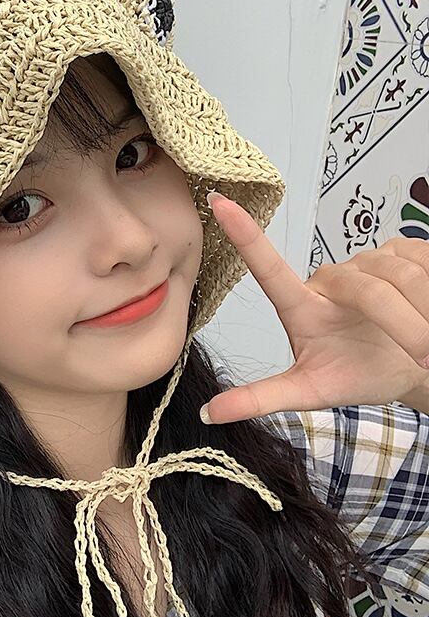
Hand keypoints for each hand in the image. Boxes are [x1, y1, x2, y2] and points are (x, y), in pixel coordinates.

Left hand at [200, 192, 428, 424]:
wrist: (413, 370)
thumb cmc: (356, 376)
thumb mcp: (310, 392)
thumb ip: (262, 397)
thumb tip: (209, 413)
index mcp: (299, 305)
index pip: (268, 268)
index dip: (244, 236)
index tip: (217, 203)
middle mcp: (329, 278)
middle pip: (367, 289)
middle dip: (402, 327)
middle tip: (421, 357)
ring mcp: (366, 261)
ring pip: (401, 277)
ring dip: (424, 317)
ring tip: (427, 344)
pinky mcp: (404, 250)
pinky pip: (425, 262)